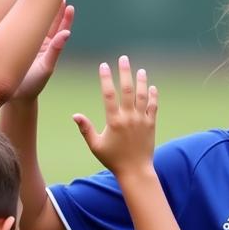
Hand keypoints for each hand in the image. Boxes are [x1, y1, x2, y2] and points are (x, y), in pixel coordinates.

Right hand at [12, 2, 73, 101]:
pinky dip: (23, 18)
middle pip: (48, 21)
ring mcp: (29, 43)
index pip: (59, 28)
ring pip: (36, 22)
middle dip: (52, 6)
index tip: (68, 4)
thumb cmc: (33, 84)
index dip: (64, 16)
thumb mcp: (46, 67)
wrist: (15, 96)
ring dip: (39, 9)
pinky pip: (22, 29)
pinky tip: (22, 8)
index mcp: (50, 47)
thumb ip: (55, 50)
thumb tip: (67, 32)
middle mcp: (41, 43)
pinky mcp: (17, 45)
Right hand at [73, 57, 157, 175]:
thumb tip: (75, 115)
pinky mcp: (151, 125)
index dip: (106, 78)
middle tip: (123, 59)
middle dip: (125, 72)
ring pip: (143, 96)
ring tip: (140, 70)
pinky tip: (152, 87)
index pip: (109, 95)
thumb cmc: (113, 159)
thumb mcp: (95, 145)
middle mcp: (129, 118)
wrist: (135, 171)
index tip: (103, 66)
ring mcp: (142, 120)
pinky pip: (153, 107)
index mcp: (114, 121)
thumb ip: (86, 129)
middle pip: (128, 90)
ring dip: (142, 81)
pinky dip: (153, 96)